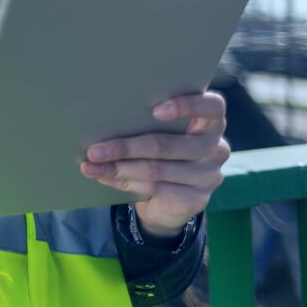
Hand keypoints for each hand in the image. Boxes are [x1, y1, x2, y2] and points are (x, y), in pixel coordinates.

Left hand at [80, 91, 230, 237]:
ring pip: (156, 169)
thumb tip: (102, 118)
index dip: (186, 106)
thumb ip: (148, 122)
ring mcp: (208, 175)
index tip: (155, 110)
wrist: (170, 200)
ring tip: (90, 166)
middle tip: (94, 150)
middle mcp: (215, 148)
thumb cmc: (162, 152)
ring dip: (118, 168)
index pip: (212, 107)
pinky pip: (155, 189)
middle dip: (125, 147)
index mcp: (210, 122)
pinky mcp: (197, 199)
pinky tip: (104, 178)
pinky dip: (125, 182)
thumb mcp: (161, 132)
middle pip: (167, 144)